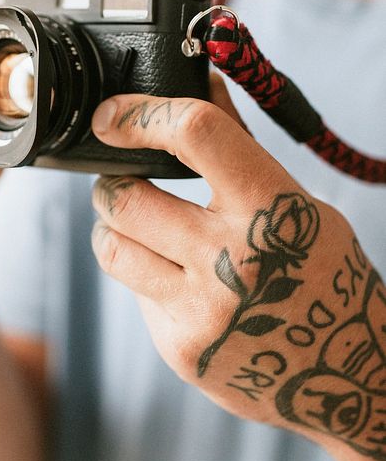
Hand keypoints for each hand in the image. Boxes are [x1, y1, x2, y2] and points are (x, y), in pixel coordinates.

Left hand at [90, 94, 385, 460]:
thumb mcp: (298, 206)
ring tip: (135, 226)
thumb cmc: (325, 277)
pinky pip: (134, 295)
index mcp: (273, 210)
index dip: (142, 114)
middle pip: (126, 197)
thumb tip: (199, 83)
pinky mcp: (182, 349)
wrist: (349, 377)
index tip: (112, 116)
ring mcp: (203, 310)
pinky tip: (179, 283)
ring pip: (112, 247)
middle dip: (113, 181)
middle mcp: (233, 260)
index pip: (196, 134)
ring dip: (113, 228)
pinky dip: (145, 278)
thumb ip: (240, 150)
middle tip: (123, 180)